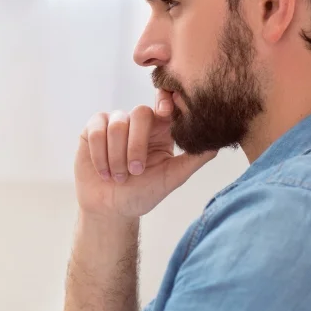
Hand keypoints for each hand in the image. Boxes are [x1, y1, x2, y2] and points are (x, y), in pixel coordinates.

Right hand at [75, 90, 215, 220]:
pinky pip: (96, 131)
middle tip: (135, 171)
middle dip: (136, 145)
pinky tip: (103, 171)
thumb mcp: (171, 178)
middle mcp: (138, 123)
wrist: (110, 209)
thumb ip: (194, 160)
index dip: (165, 100)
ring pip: (117, 124)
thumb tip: (218, 144)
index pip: (165, 104)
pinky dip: (99, 154)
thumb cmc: (142, 194)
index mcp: (160, 130)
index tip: (165, 111)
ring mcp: (114, 124)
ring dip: (116, 156)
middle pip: (139, 113)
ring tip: (118, 176)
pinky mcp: (93, 130)